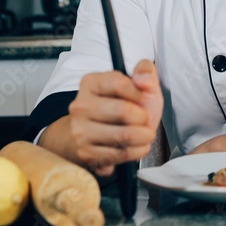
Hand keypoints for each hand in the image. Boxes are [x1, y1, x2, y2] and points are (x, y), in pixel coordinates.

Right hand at [66, 60, 163, 175]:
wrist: (99, 135)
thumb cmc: (122, 105)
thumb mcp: (138, 83)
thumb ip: (145, 71)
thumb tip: (144, 80)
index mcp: (90, 83)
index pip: (119, 84)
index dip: (139, 93)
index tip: (143, 98)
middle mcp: (80, 106)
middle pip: (123, 111)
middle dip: (144, 117)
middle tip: (146, 120)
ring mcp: (80, 130)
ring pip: (124, 135)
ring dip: (144, 136)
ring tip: (145, 134)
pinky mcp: (86, 153)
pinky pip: (120, 154)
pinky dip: (136, 151)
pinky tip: (136, 145)